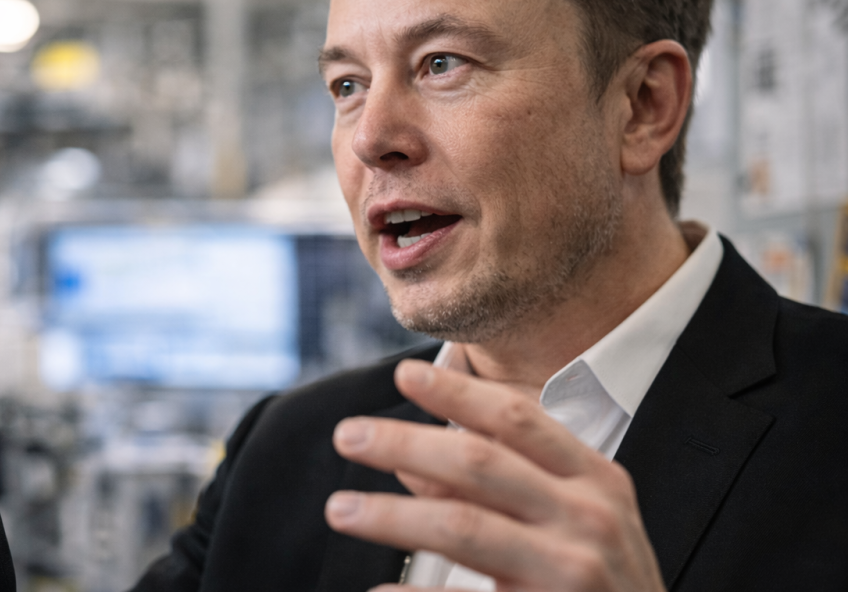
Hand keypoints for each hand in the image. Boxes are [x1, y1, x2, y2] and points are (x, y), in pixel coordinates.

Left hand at [325, 359, 664, 591]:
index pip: (517, 419)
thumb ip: (496, 488)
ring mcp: (572, 573)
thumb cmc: (604, 587)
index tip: (403, 374)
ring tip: (340, 509)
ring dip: (390, 514)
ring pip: (461, 526)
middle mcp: (588, 520)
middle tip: (348, 436)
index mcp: (597, 481)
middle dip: (404, 442)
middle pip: (478, 462)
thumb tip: (412, 462)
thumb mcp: (569, 524)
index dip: (457, 392)